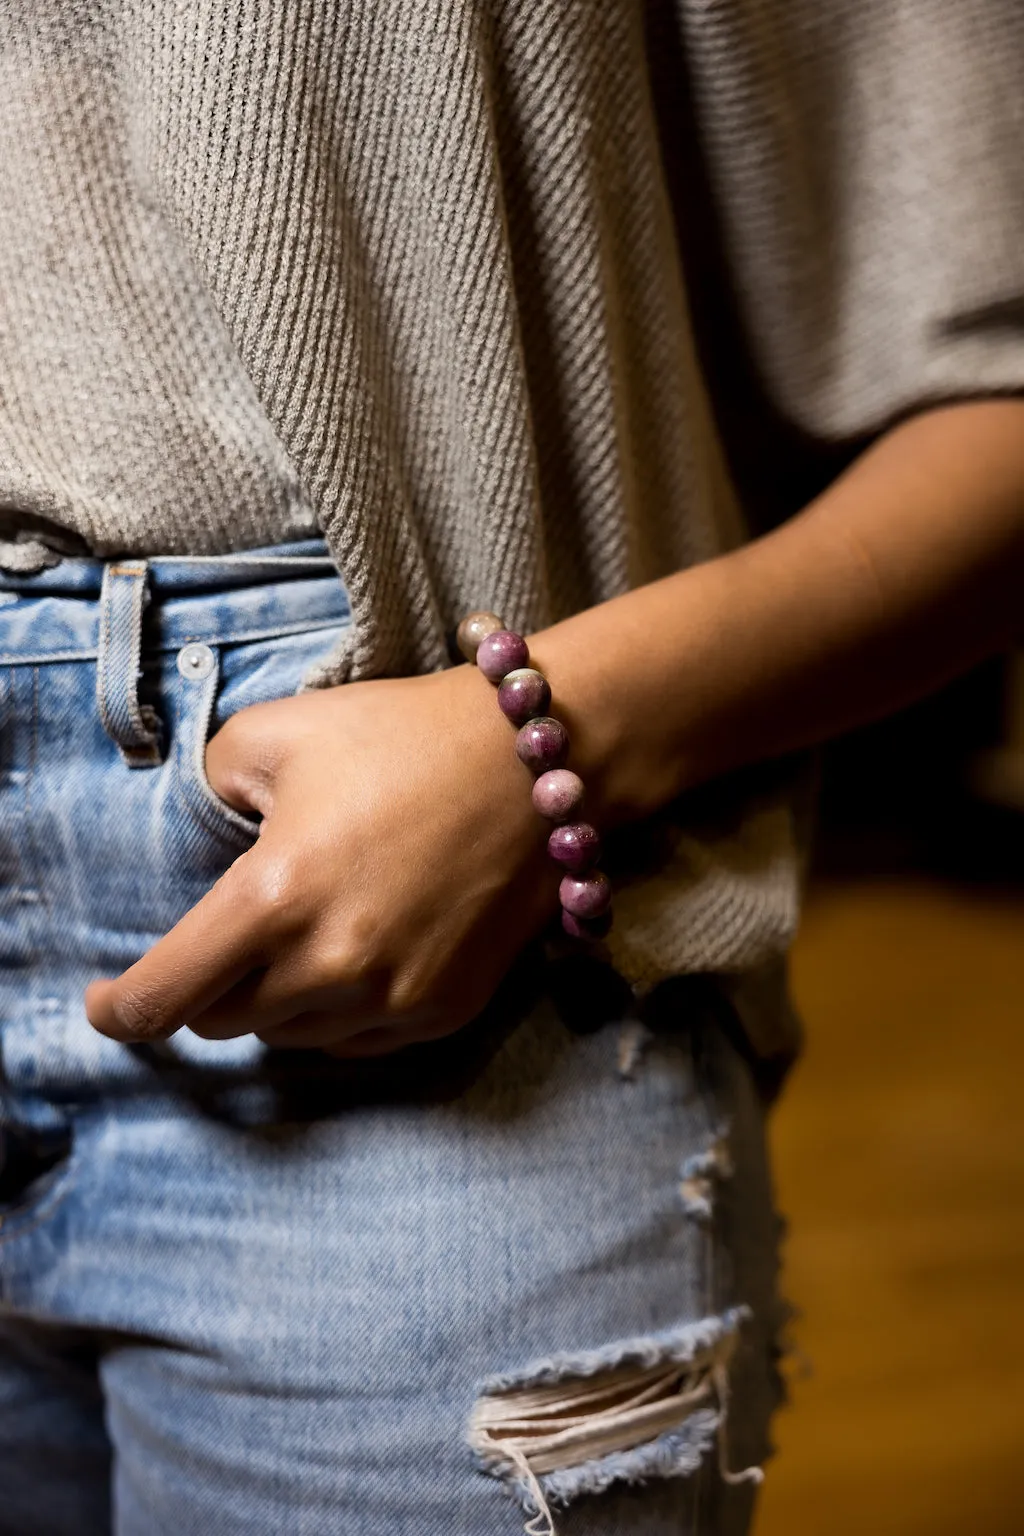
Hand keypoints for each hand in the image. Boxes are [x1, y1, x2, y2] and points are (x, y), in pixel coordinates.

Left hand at [84, 665, 559, 1054]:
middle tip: (232, 936)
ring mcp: (391, 998)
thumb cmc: (404, 737)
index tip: (109, 1004)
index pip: (166, 995)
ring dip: (276, 999)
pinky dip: (336, 1011)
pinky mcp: (441, 1012)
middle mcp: (330, 967)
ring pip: (289, 1036)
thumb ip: (211, 782)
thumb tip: (213, 828)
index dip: (120, 1009)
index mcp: (274, 898)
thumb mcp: (277, 730)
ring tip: (304, 934)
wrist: (534, 764)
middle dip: (210, 985)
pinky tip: (356, 954)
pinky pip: (356, 1040)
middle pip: (224, 1021)